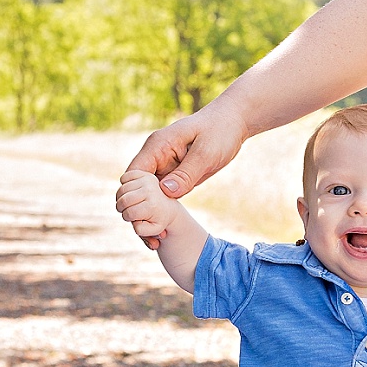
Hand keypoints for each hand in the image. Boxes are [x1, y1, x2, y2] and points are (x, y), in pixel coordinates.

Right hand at [125, 95, 248, 246]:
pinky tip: (163, 233)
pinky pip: (161, 198)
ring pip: (146, 198)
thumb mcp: (206, 153)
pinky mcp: (174, 177)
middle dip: (137, 214)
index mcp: (157, 146)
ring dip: (147, 219)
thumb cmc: (219, 131)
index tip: (141, 220)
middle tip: (150, 238)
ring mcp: (164, 168)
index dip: (132, 198)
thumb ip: (186, 173)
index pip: (133, 175)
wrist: (233, 123)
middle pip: (135, 190)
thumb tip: (165, 192)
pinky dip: (159, 215)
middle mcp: (155, 158)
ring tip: (154, 243)